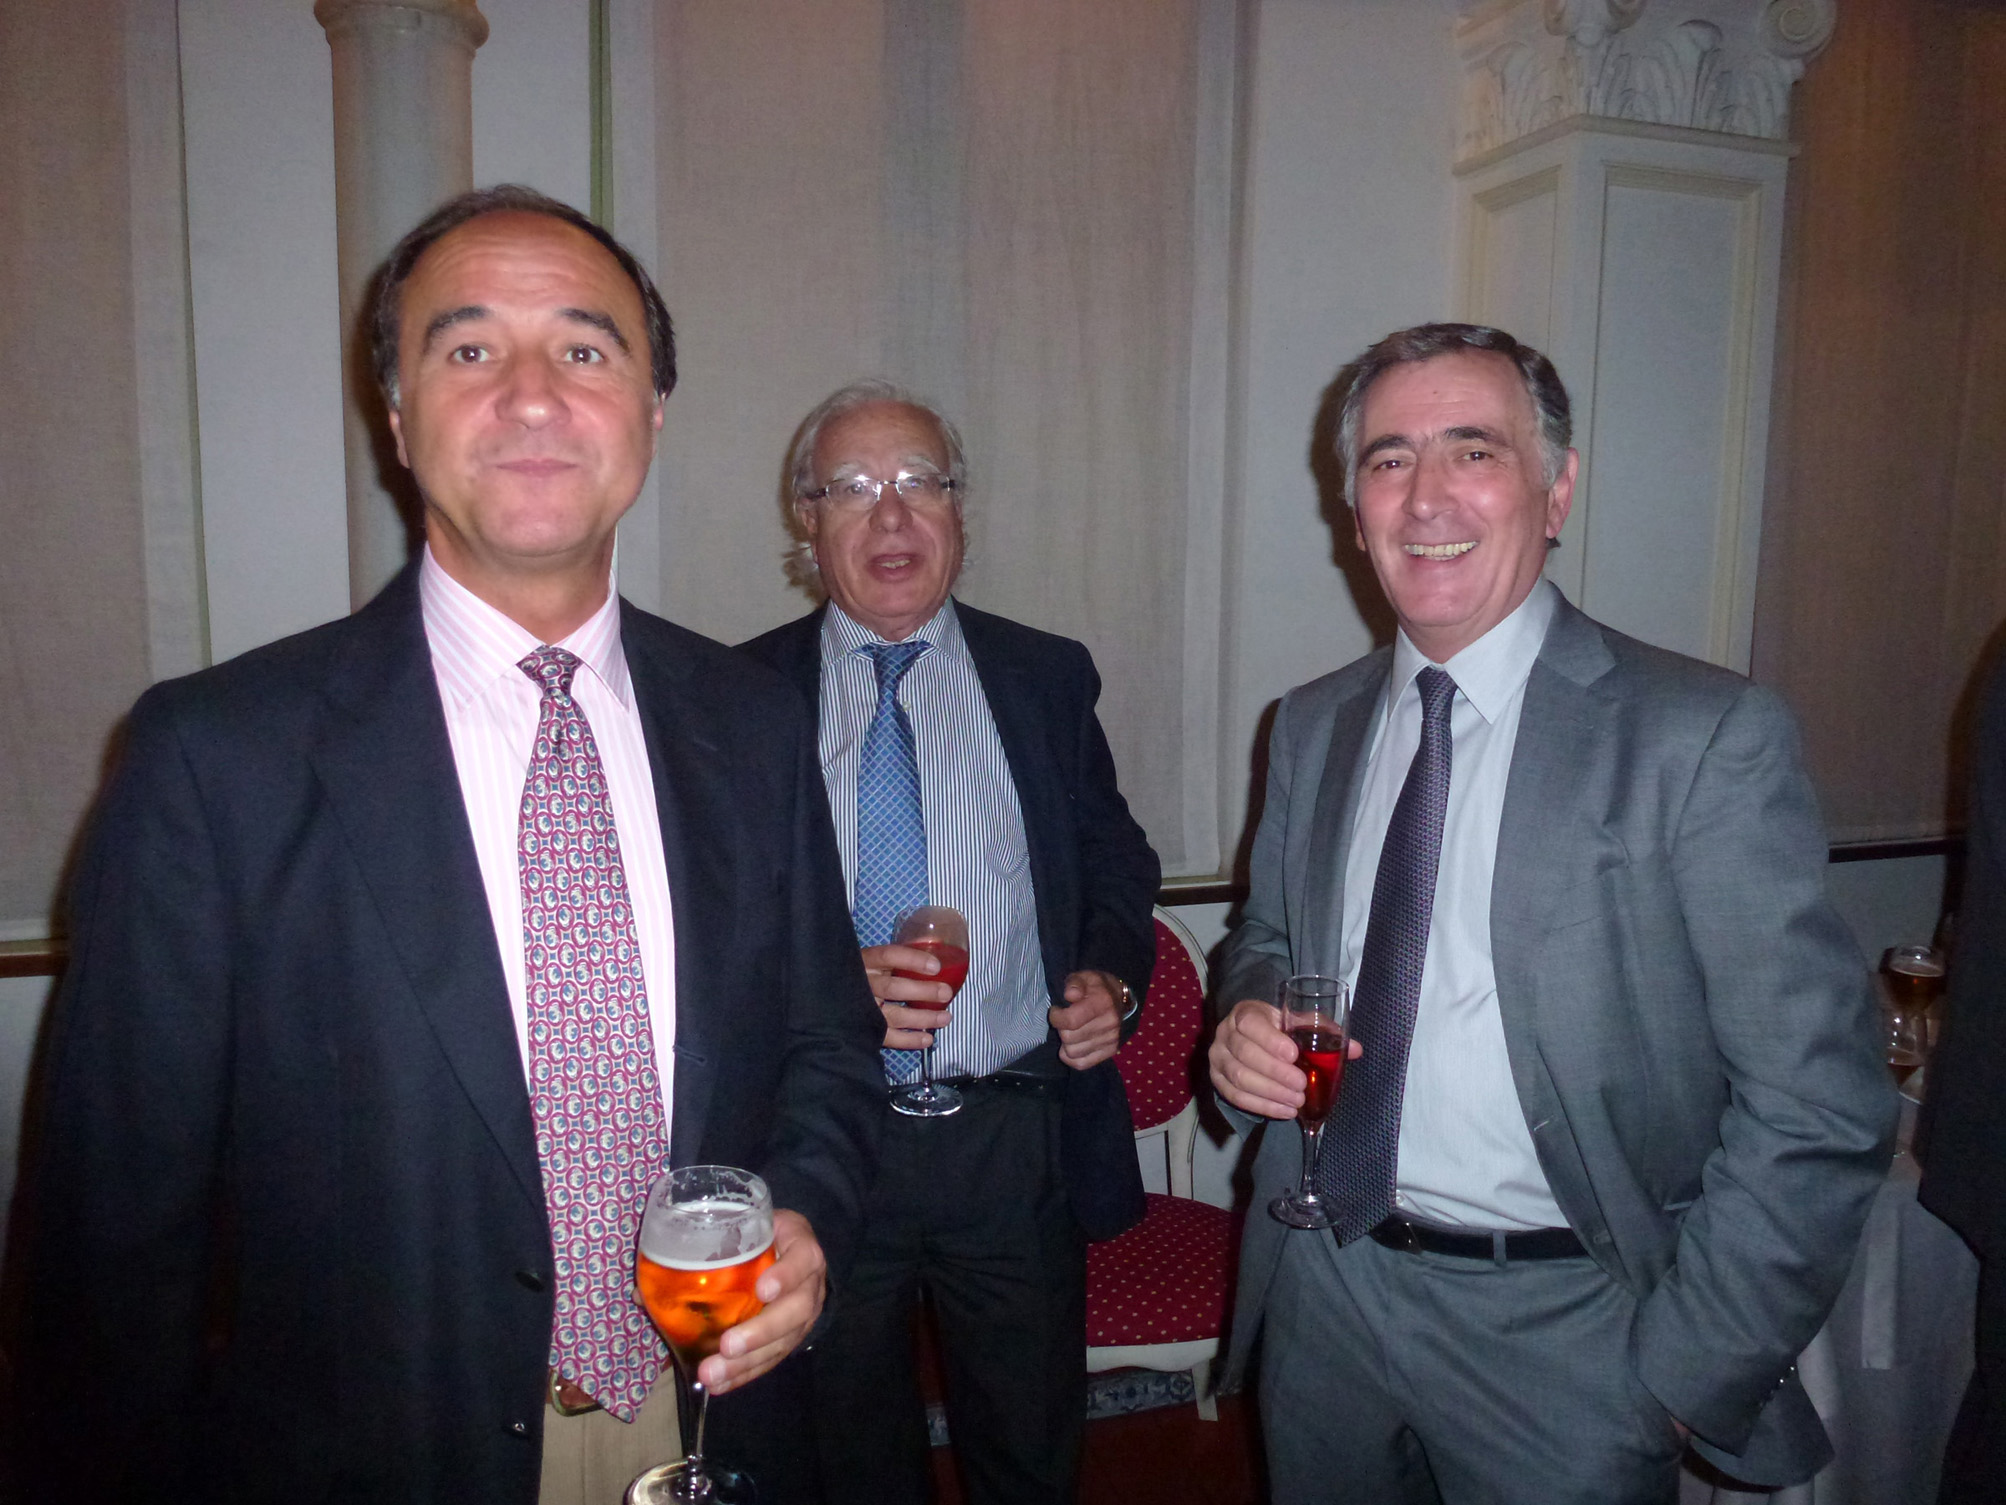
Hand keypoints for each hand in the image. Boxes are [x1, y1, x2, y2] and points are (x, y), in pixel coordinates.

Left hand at [701, 1210, 824, 1393]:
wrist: (794, 1253)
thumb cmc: (763, 1237)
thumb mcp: (747, 1229)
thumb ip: (706, 1250)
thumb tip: (642, 1293)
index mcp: (801, 1248)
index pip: (802, 1259)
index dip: (786, 1275)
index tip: (762, 1288)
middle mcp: (810, 1285)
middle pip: (794, 1312)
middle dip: (760, 1332)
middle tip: (727, 1346)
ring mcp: (804, 1316)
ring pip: (782, 1343)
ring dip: (746, 1362)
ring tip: (712, 1374)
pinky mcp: (792, 1340)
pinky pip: (771, 1360)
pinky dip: (745, 1374)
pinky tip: (720, 1385)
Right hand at [860, 945, 953, 1049]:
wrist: (826, 1000)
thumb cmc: (858, 975)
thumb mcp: (872, 961)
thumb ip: (894, 958)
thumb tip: (932, 948)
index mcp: (865, 962)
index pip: (888, 956)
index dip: (913, 960)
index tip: (936, 966)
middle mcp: (862, 985)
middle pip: (894, 988)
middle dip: (923, 991)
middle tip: (946, 993)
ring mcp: (861, 1010)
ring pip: (894, 1015)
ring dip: (923, 1018)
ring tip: (945, 1018)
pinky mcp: (863, 1031)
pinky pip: (888, 1037)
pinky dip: (909, 1040)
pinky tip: (928, 1039)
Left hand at [1050, 970, 1122, 1069]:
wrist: (1119, 998)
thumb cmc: (1096, 987)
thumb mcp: (1084, 977)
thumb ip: (1074, 983)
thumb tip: (1070, 995)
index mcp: (1102, 1003)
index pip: (1070, 1021)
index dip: (1056, 1017)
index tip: (1056, 1010)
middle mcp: (1110, 1023)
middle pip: (1069, 1038)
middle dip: (1061, 1029)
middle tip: (1065, 1020)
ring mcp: (1111, 1039)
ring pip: (1072, 1053)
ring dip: (1066, 1043)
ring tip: (1071, 1031)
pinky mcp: (1110, 1051)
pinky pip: (1081, 1064)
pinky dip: (1071, 1057)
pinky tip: (1073, 1044)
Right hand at [1209, 998, 1360, 1117]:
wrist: (1252, 1039)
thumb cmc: (1280, 1030)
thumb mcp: (1299, 1023)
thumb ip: (1325, 1032)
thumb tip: (1356, 1049)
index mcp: (1245, 1013)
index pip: (1250, 1024)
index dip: (1270, 1040)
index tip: (1294, 1055)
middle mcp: (1225, 1033)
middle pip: (1245, 1054)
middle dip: (1276, 1073)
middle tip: (1302, 1085)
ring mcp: (1218, 1058)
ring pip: (1240, 1078)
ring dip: (1271, 1092)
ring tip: (1296, 1101)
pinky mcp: (1217, 1080)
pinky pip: (1235, 1097)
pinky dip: (1262, 1106)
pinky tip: (1284, 1110)